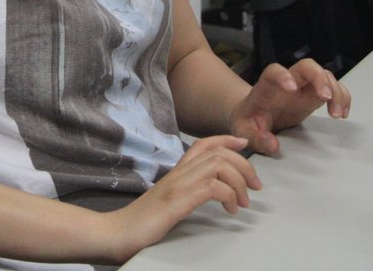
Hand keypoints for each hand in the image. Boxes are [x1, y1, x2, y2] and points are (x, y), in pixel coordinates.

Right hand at [101, 135, 261, 263]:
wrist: (117, 232)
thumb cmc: (141, 222)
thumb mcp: (168, 201)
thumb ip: (185, 192)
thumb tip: (207, 193)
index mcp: (176, 172)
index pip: (203, 144)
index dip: (226, 139)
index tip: (244, 143)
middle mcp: (178, 173)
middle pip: (218, 152)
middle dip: (244, 165)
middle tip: (255, 186)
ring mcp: (178, 185)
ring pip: (218, 165)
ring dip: (239, 182)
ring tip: (243, 202)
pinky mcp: (178, 201)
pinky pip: (212, 187)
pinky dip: (228, 196)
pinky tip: (230, 210)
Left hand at [229, 59, 350, 155]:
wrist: (253, 115)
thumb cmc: (248, 120)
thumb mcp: (244, 131)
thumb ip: (256, 138)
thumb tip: (272, 144)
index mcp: (266, 87)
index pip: (274, 72)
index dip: (283, 76)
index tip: (291, 89)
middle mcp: (287, 81)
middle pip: (306, 66)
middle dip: (319, 78)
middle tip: (326, 97)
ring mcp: (303, 87)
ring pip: (323, 75)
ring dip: (335, 91)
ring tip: (337, 114)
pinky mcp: (314, 95)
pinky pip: (332, 88)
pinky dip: (342, 97)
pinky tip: (342, 113)